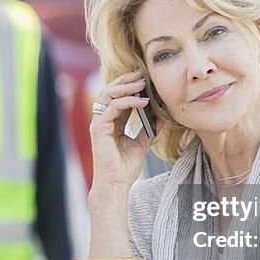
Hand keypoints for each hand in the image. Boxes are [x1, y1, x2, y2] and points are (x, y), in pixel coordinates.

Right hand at [89, 70, 155, 189]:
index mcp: (112, 122)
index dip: (129, 86)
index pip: (117, 97)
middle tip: (142, 74)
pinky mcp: (98, 128)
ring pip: (107, 94)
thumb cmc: (125, 167)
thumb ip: (148, 128)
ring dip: (125, 87)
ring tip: (142, 84)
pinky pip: (112, 107)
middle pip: (109, 91)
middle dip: (125, 80)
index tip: (144, 79)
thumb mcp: (142, 143)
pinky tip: (142, 102)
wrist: (117, 184)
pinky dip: (127, 102)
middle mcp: (103, 120)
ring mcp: (99, 123)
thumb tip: (160, 115)